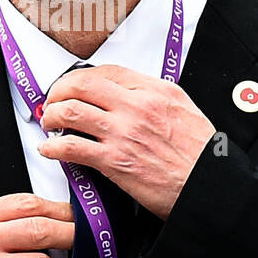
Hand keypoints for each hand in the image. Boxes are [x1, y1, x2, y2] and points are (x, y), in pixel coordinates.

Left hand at [36, 64, 215, 219]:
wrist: (208, 186)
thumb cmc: (200, 155)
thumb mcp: (184, 110)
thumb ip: (155, 98)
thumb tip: (130, 94)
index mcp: (156, 91)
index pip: (106, 71)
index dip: (81, 77)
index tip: (73, 86)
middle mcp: (137, 106)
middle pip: (82, 85)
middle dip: (59, 91)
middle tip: (53, 102)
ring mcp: (124, 133)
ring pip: (71, 111)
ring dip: (52, 116)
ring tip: (50, 124)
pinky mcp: (115, 161)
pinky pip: (72, 147)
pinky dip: (53, 148)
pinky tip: (50, 150)